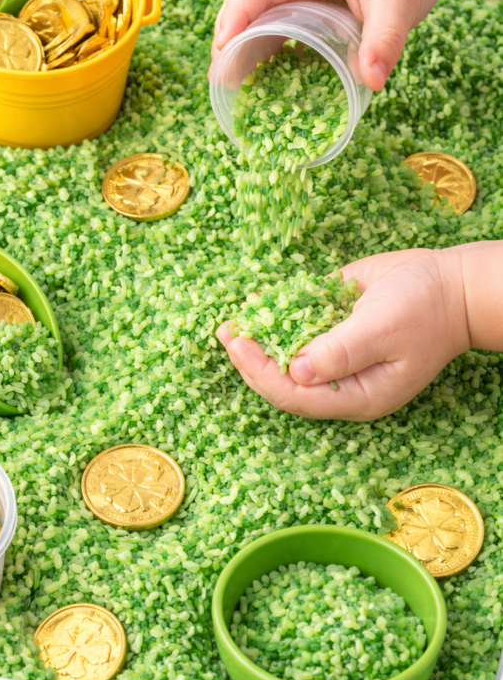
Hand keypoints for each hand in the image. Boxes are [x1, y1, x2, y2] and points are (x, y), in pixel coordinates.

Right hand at [210, 0, 449, 91]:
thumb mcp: (401, 3)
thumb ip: (385, 41)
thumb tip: (372, 82)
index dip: (237, 16)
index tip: (223, 51)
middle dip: (228, 37)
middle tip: (218, 78)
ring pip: (254, 11)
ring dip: (239, 44)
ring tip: (228, 82)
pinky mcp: (301, 0)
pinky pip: (271, 21)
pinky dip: (259, 46)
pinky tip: (255, 75)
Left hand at [217, 246, 482, 421]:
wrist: (453, 284)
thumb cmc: (425, 309)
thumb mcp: (382, 330)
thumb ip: (339, 351)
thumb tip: (297, 369)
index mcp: (355, 395)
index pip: (294, 395)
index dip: (260, 371)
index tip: (238, 343)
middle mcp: (340, 381)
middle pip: (284, 382)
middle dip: (251, 359)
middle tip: (226, 331)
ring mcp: (336, 357)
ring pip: (286, 358)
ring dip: (259, 341)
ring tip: (232, 321)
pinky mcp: (335, 330)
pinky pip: (298, 330)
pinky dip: (276, 318)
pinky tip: (258, 303)